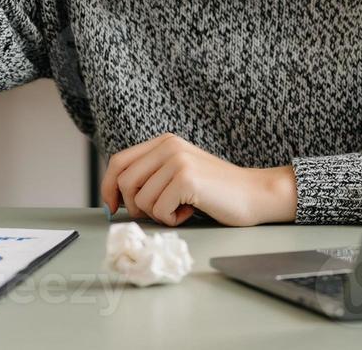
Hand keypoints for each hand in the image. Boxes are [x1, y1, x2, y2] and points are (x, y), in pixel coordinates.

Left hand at [100, 133, 296, 226]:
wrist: (253, 193)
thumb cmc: (215, 190)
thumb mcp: (179, 172)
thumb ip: (151, 174)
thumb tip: (115, 196)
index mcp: (164, 142)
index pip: (119, 162)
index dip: (108, 187)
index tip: (112, 207)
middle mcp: (168, 146)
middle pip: (124, 182)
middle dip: (135, 206)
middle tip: (159, 212)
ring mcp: (177, 161)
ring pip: (141, 200)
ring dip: (158, 214)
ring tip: (181, 207)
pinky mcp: (186, 179)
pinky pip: (159, 211)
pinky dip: (172, 219)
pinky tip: (190, 210)